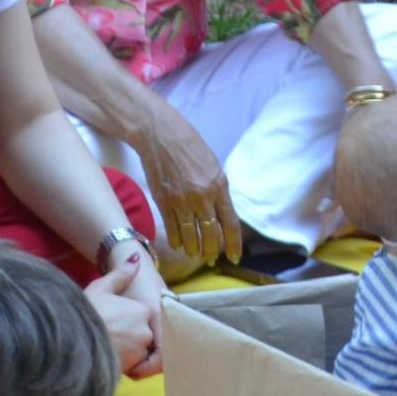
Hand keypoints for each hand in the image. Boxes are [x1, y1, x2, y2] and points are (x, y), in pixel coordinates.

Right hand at [86, 256, 165, 377]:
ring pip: (134, 352)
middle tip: (104, 333)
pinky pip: (127, 367)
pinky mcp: (130, 369)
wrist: (70, 341)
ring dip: (123, 351)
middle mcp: (146, 331)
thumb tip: (136, 258)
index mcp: (142, 310)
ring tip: (103, 345)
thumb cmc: (85, 312)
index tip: (108, 320)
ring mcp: (139, 352)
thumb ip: (122, 274)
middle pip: (138, 335)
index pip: (138, 316)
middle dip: (125, 336)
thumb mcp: (101, 287)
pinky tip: (103, 357)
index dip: (122, 319)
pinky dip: (119, 364)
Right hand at [134, 104, 240, 269]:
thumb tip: (221, 214)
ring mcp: (181, 201)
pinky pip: (172, 229)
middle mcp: (202, 197)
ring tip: (195, 254)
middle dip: (212, 250)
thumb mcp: (213, 167)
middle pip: (210, 234)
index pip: (230, 223)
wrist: (161, 136)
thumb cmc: (190, 147)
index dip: (233, 243)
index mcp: (219, 187)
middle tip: (212, 258)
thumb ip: (218, 191)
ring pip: (190, 235)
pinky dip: (176, 240)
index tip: (235, 257)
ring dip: (194, 249)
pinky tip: (179, 245)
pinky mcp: (163, 202)